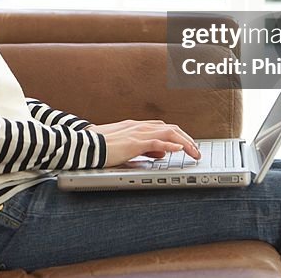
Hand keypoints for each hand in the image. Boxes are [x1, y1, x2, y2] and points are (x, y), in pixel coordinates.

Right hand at [86, 120, 200, 166]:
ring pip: (167, 133)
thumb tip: (162, 154)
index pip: (164, 127)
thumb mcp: (127, 147)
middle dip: (187, 139)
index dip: (179, 136)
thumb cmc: (100, 147)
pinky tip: (178, 150)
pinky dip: (169, 146)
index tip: (189, 145)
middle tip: (197, 151)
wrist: (84, 145)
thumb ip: (144, 149)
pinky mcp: (132, 143)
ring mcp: (136, 133)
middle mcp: (139, 126)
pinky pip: (155, 142)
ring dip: (184, 142)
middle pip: (171, 128)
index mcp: (137, 126)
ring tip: (194, 152)